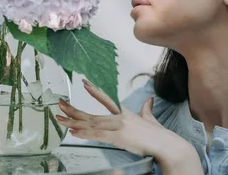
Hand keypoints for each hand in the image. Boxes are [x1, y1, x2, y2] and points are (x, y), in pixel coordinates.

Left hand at [56, 79, 202, 174]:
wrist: (167, 145)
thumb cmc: (160, 135)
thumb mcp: (150, 119)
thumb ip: (147, 109)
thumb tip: (149, 100)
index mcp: (125, 112)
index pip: (106, 98)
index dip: (94, 90)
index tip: (84, 82)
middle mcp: (119, 117)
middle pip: (92, 113)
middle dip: (74, 109)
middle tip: (60, 103)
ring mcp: (118, 126)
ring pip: (91, 123)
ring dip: (73, 121)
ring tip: (60, 118)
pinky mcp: (119, 138)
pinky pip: (97, 135)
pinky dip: (84, 133)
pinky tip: (73, 131)